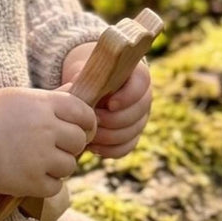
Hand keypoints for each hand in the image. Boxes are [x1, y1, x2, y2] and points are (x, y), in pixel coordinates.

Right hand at [0, 86, 96, 199]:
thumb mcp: (18, 97)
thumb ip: (49, 98)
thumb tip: (75, 89)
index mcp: (43, 104)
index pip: (83, 112)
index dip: (86, 122)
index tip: (81, 129)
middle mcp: (46, 129)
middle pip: (79, 140)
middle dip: (70, 144)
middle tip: (54, 146)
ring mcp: (40, 157)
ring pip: (69, 165)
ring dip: (57, 165)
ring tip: (37, 160)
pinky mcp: (32, 182)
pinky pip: (55, 185)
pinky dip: (46, 183)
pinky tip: (30, 174)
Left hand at [60, 41, 151, 158]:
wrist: (85, 90)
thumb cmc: (86, 75)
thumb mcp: (85, 71)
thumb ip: (86, 76)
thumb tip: (79, 85)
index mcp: (135, 75)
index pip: (142, 83)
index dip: (128, 96)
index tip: (110, 104)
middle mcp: (142, 97)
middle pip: (138, 112)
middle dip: (114, 119)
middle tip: (94, 120)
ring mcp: (139, 119)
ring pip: (132, 132)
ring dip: (109, 136)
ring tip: (89, 133)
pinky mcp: (131, 136)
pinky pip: (125, 147)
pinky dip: (109, 150)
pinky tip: (92, 146)